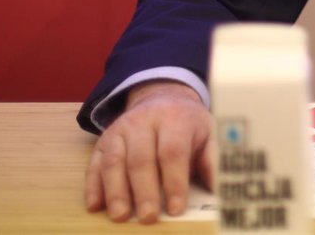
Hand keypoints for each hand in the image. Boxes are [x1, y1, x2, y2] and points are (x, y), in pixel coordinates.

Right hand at [84, 79, 214, 223]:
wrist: (163, 97)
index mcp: (175, 118)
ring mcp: (120, 129)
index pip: (172, 151)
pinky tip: (95, 206)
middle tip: (149, 217)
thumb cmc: (189, 124)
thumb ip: (213, 161)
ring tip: (121, 216)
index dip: (174, 181)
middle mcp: (144, 121)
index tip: (177, 208)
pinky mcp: (104, 139)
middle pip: (141, 158)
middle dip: (144, 190)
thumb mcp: (208, 133)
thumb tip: (221, 191)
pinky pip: (95, 162)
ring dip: (116, 190)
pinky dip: (93, 185)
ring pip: (114, 160)